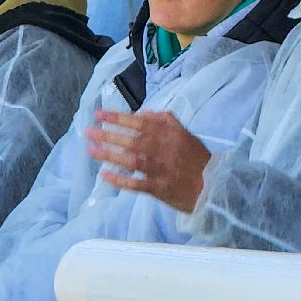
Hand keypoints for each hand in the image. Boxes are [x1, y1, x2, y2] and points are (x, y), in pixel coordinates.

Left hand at [86, 109, 211, 212]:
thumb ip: (166, 121)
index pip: (140, 122)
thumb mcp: (185, 134)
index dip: (118, 117)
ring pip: (131, 160)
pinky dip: (120, 180)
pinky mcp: (159, 188)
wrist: (212, 185)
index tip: (99, 114)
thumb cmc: (197, 158)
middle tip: (89, 132)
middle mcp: (164, 149)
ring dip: (110, 155)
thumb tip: (144, 113)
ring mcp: (160, 170)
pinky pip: (136, 184)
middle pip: (132, 140)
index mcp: (170, 134)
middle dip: (108, 135)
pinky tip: (104, 175)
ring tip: (91, 151)